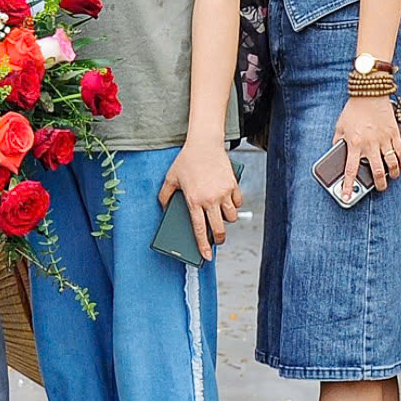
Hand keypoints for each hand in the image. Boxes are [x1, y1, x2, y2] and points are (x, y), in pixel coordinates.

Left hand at [157, 139, 242, 262]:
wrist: (205, 143)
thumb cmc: (186, 161)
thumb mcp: (170, 178)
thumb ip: (164, 195)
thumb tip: (163, 209)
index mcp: (194, 201)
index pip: (199, 230)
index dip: (203, 246)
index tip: (206, 257)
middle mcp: (210, 199)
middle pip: (218, 229)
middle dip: (218, 239)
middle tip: (216, 240)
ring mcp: (224, 193)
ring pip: (231, 217)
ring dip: (226, 220)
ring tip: (220, 217)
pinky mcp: (233, 185)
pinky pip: (237, 202)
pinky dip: (234, 205)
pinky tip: (228, 203)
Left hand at [334, 95, 400, 202]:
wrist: (369, 93)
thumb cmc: (353, 109)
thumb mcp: (339, 127)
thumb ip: (337, 142)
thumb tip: (336, 153)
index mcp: (354, 144)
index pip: (351, 170)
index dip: (348, 186)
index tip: (346, 197)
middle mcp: (370, 144)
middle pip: (376, 172)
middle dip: (379, 184)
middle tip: (380, 187)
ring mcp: (384, 139)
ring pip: (392, 164)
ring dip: (393, 174)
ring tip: (392, 177)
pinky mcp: (394, 133)